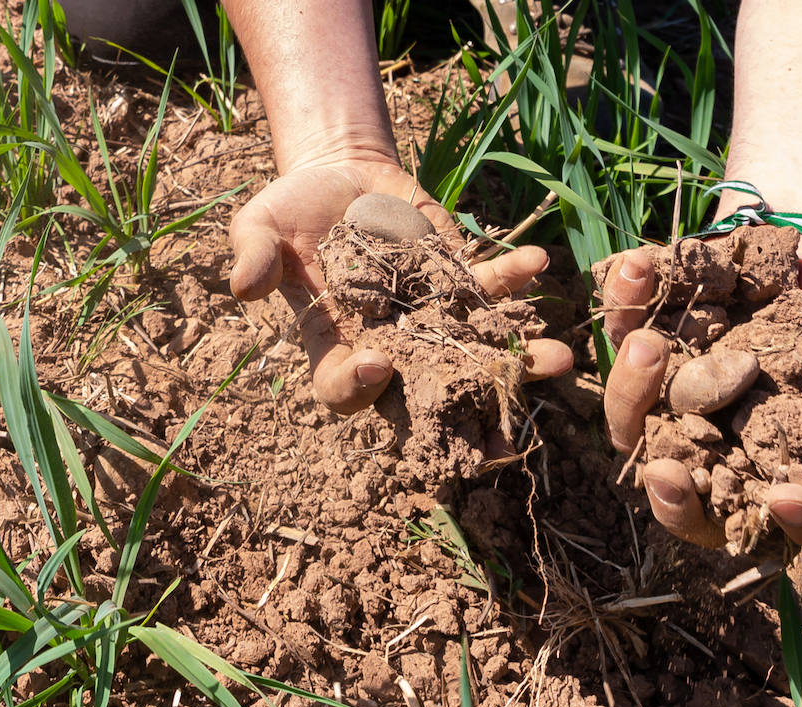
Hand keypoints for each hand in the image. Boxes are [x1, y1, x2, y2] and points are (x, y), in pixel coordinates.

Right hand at [229, 156, 570, 413]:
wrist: (339, 176)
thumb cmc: (290, 212)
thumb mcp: (259, 225)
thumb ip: (254, 256)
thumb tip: (243, 287)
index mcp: (335, 346)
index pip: (345, 388)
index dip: (358, 390)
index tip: (376, 367)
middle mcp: (392, 346)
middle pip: (430, 392)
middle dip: (471, 409)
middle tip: (506, 433)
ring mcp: (432, 318)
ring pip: (479, 351)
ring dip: (520, 359)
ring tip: (559, 360)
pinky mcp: (461, 281)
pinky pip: (492, 289)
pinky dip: (515, 279)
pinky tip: (538, 262)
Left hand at [599, 236, 801, 549]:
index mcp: (791, 470)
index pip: (792, 519)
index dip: (792, 521)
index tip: (787, 498)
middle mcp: (723, 453)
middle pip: (692, 501)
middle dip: (677, 496)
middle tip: (667, 473)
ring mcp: (671, 407)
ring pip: (637, 428)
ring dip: (634, 394)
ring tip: (651, 345)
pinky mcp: (641, 353)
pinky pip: (619, 343)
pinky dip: (623, 309)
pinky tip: (634, 270)